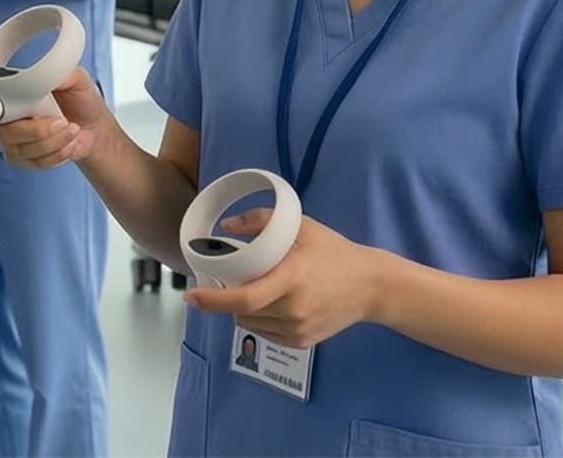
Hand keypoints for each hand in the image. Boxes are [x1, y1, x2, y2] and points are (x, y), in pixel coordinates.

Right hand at [0, 66, 109, 167]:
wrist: (95, 126)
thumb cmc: (80, 98)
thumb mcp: (75, 78)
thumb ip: (59, 72)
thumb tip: (46, 75)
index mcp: (6, 90)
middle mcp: (2, 116)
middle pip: (3, 130)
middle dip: (35, 129)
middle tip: (61, 120)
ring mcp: (10, 140)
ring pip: (20, 149)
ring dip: (52, 140)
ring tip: (71, 128)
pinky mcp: (23, 158)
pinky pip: (33, 161)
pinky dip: (56, 153)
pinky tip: (69, 141)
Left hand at [183, 211, 386, 348]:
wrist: (371, 286)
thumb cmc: (334, 252)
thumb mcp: (300, 227)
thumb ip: (261, 220)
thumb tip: (226, 226)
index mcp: (290, 279)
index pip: (242, 299)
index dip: (212, 301)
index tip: (191, 296)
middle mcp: (292, 310)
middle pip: (241, 312)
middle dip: (226, 299)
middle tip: (227, 281)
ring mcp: (297, 330)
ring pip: (251, 323)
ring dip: (243, 309)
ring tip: (255, 289)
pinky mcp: (302, 342)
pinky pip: (266, 332)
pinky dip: (260, 318)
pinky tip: (273, 303)